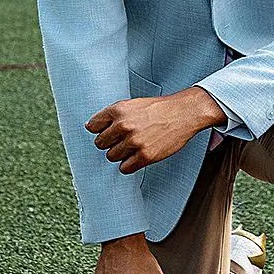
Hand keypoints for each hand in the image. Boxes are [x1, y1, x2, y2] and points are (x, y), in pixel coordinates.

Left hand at [85, 87, 226, 172]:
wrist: (183, 113)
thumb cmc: (157, 109)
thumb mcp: (131, 104)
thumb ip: (112, 115)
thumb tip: (90, 127)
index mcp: (118, 110)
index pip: (93, 126)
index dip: (100, 130)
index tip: (107, 131)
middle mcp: (124, 126)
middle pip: (100, 144)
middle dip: (109, 143)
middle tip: (122, 140)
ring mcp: (134, 142)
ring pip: (111, 157)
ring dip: (120, 154)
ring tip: (133, 146)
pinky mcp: (145, 156)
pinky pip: (125, 168)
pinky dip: (129, 165)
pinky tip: (137, 156)